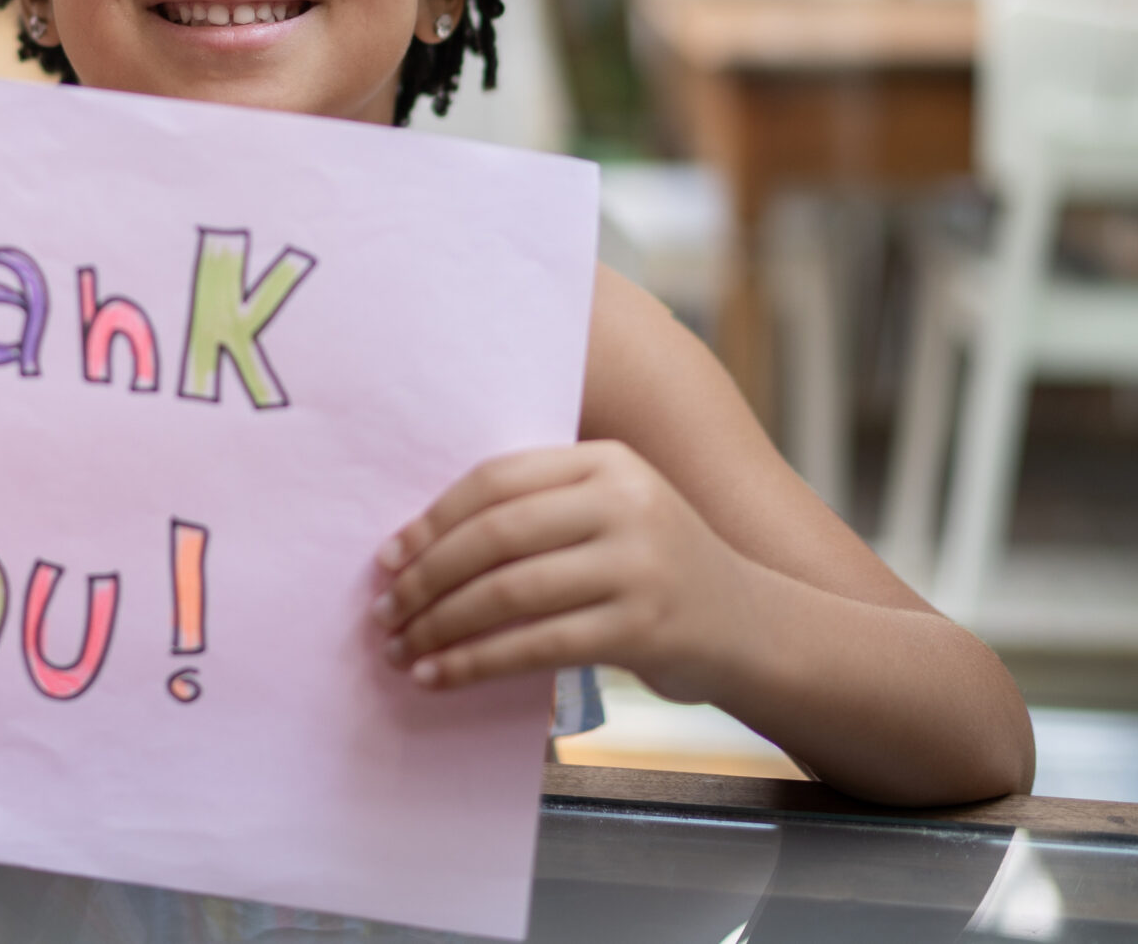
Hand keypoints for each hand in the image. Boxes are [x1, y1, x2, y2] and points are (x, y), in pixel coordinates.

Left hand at [371, 440, 756, 701]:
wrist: (752, 628)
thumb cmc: (654, 570)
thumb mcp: (612, 514)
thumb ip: (539, 511)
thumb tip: (418, 544)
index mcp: (607, 462)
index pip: (497, 480)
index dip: (433, 519)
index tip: (388, 556)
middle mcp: (625, 503)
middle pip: (496, 534)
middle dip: (427, 575)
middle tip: (385, 609)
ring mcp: (638, 565)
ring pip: (509, 591)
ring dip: (441, 624)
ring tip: (401, 648)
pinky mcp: (642, 629)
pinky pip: (535, 645)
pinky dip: (476, 663)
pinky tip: (440, 675)